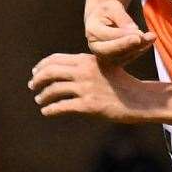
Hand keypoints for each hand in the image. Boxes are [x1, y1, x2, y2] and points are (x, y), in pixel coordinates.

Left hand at [28, 52, 149, 122]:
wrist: (139, 98)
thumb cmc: (120, 83)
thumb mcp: (103, 66)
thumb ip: (84, 65)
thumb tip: (61, 69)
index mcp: (86, 60)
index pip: (55, 59)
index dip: (41, 66)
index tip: (35, 73)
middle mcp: (84, 72)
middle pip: (50, 73)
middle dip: (37, 80)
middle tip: (32, 86)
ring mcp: (85, 89)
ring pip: (53, 91)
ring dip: (43, 97)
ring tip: (40, 100)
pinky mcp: (88, 105)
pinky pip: (61, 107)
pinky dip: (50, 110)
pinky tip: (47, 112)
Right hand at [85, 0, 154, 66]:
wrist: (104, 19)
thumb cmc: (108, 11)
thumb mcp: (113, 7)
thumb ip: (122, 18)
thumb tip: (134, 30)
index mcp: (92, 31)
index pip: (107, 35)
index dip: (122, 36)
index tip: (138, 33)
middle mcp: (95, 46)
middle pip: (110, 51)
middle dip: (127, 46)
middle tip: (142, 39)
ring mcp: (104, 55)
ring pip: (121, 57)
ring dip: (137, 48)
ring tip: (151, 37)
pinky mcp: (114, 60)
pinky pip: (127, 58)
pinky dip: (140, 50)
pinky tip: (149, 41)